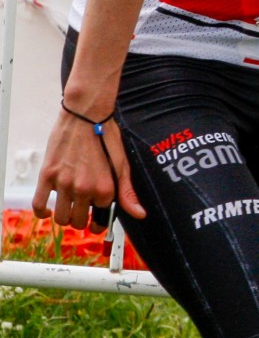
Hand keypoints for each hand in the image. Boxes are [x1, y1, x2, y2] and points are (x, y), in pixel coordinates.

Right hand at [34, 109, 145, 231]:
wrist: (85, 115)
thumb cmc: (106, 137)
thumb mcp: (122, 164)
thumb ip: (127, 192)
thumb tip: (139, 214)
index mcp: (105, 188)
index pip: (100, 217)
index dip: (99, 216)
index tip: (97, 215)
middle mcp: (84, 189)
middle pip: (78, 222)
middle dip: (82, 220)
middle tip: (82, 212)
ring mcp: (63, 183)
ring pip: (61, 218)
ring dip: (65, 217)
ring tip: (69, 208)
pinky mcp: (47, 175)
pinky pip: (39, 205)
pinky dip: (42, 212)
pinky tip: (48, 210)